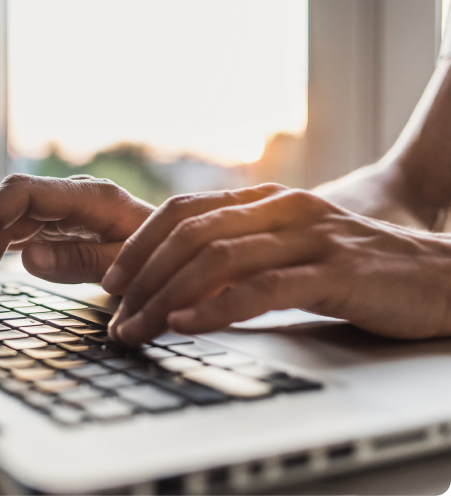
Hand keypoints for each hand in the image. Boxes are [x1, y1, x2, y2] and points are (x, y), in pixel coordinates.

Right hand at [0, 174, 153, 317]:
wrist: (176, 251)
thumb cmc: (160, 255)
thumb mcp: (129, 263)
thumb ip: (83, 260)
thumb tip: (28, 258)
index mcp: (86, 196)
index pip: (19, 193)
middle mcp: (64, 198)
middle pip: (0, 211)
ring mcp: (55, 212)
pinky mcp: (50, 227)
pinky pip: (8, 235)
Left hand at [102, 184, 450, 344]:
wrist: (442, 275)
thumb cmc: (357, 268)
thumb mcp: (291, 251)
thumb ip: (243, 256)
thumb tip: (182, 284)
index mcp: (266, 201)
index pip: (184, 211)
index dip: (140, 243)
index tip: (112, 280)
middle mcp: (282, 209)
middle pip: (190, 233)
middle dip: (142, 276)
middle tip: (116, 314)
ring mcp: (309, 236)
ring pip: (218, 258)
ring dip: (167, 296)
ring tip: (139, 328)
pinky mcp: (335, 271)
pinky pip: (263, 287)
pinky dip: (218, 307)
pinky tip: (187, 324)